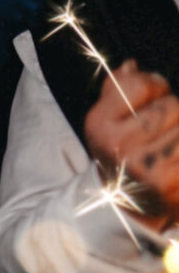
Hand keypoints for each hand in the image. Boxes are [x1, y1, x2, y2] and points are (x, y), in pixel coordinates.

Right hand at [85, 59, 178, 218]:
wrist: (129, 206)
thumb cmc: (123, 152)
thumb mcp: (107, 121)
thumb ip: (118, 90)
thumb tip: (131, 65)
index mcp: (101, 126)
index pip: (141, 85)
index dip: (155, 88)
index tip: (152, 101)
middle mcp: (121, 148)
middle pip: (174, 106)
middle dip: (175, 115)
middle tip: (164, 133)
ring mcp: (150, 169)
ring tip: (172, 149)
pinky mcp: (174, 185)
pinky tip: (176, 161)